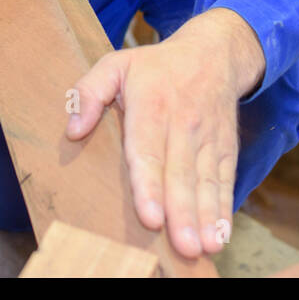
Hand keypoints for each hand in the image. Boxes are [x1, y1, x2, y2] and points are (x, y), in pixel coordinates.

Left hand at [65, 8, 264, 257]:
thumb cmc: (156, 65)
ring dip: (206, 217)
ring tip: (206, 247)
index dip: (150, 186)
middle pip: (181, 175)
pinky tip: (221, 234)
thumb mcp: (115, 64)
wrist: (213, 52)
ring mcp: (207, 138)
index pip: (148, 151)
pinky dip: (224, 208)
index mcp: (151, 106)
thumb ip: (89, 92)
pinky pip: (224, 180)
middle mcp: (182, 124)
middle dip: (182, 213)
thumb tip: (73, 129)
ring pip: (206, 182)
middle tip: (183, 246)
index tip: (151, 216)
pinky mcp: (225, 148)